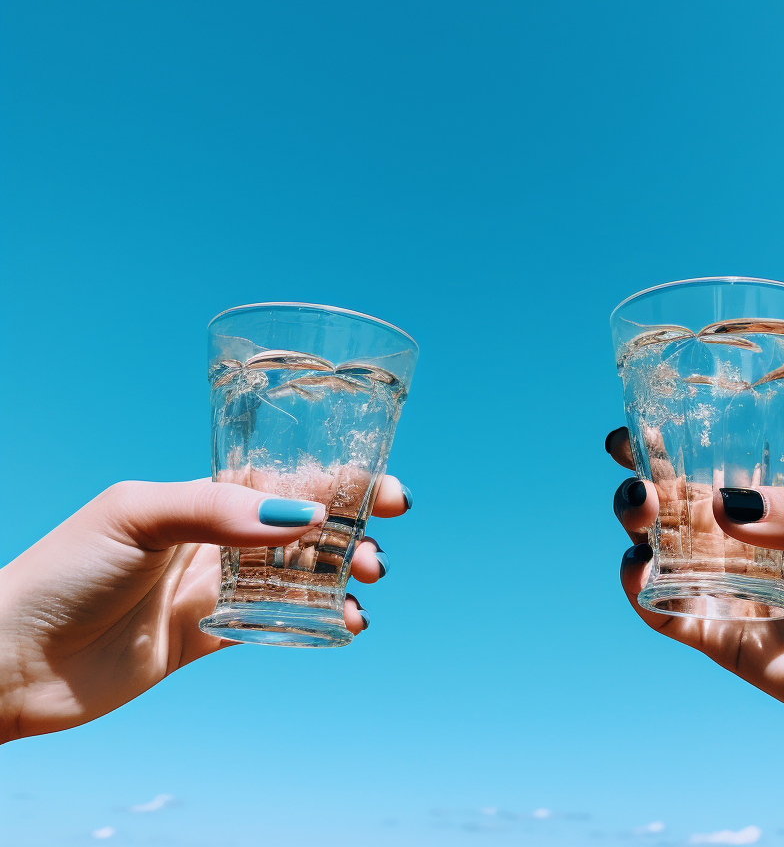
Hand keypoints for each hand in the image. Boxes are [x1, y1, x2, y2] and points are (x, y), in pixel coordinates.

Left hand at [0, 474, 410, 741]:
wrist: (11, 660)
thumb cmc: (64, 572)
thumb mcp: (138, 515)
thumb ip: (219, 511)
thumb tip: (306, 515)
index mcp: (203, 496)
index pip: (287, 480)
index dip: (342, 482)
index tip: (388, 494)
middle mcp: (215, 536)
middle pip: (304, 528)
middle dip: (351, 534)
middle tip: (376, 555)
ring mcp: (213, 586)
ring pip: (298, 575)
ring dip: (340, 577)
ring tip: (364, 588)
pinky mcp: (208, 635)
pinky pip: (275, 622)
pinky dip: (316, 622)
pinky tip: (343, 626)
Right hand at [607, 428, 783, 844]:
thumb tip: (726, 504)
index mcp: (758, 508)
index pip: (699, 468)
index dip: (658, 448)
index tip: (633, 430)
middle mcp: (728, 543)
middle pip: (664, 506)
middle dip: (638, 485)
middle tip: (643, 483)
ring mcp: (718, 588)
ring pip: (653, 552)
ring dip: (634, 527)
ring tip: (644, 512)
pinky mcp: (716, 635)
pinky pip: (663, 611)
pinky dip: (641, 591)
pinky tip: (642, 571)